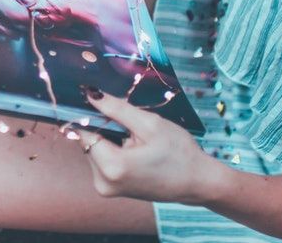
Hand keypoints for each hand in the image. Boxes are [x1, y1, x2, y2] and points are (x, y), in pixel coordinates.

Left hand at [76, 88, 219, 205]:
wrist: (198, 183)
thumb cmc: (179, 153)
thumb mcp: (150, 124)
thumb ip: (117, 109)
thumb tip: (90, 94)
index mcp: (112, 166)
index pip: (83, 131)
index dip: (89, 114)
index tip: (101, 104)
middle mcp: (102, 181)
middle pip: (88, 141)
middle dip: (104, 127)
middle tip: (131, 124)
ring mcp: (105, 187)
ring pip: (94, 149)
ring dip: (109, 138)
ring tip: (136, 139)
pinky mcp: (110, 188)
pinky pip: (102, 159)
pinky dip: (113, 149)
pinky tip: (134, 148)